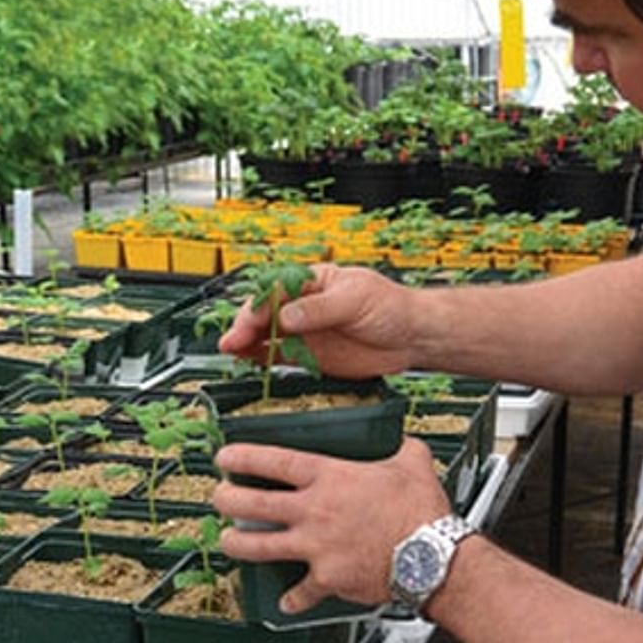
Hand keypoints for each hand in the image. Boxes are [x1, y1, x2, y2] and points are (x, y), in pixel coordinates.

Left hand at [212, 438, 450, 614]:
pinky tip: (286, 602)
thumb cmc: (421, 512)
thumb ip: (401, 449)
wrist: (431, 556)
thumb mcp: (413, 463)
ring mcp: (315, 546)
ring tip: (227, 541)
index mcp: (330, 478)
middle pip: (251, 504)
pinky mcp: (326, 578)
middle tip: (219, 497)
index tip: (225, 457)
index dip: (242, 457)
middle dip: (226, 499)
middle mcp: (314, 511)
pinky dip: (292, 599)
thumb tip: (405, 444)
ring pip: (258, 546)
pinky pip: (300, 592)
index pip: (273, 461)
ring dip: (236, 544)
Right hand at [219, 263, 416, 378]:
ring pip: (267, 334)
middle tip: (233, 340)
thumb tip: (287, 316)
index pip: (277, 290)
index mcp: (314, 281)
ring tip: (231, 351)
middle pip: (266, 312)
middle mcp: (304, 305)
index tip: (251, 322)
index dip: (260, 305)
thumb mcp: (356, 299)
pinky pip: (278, 355)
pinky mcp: (309, 355)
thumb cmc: (390, 306)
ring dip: (247, 341)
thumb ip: (320, 309)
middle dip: (246, 325)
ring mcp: (305, 331)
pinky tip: (246, 360)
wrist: (411, 337)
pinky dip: (260, 358)